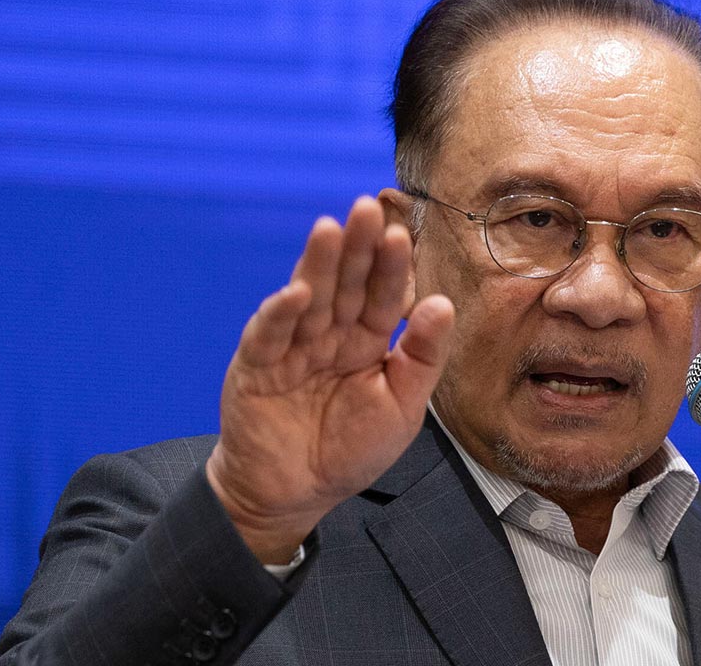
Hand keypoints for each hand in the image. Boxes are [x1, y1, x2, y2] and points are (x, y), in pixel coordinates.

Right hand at [207, 196, 454, 562]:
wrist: (294, 493)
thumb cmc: (350, 450)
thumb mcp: (402, 406)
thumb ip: (422, 357)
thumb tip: (443, 303)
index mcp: (366, 341)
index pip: (383, 296)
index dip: (391, 267)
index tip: (402, 234)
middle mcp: (329, 335)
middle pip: (345, 284)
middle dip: (356, 247)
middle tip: (366, 208)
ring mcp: (291, 346)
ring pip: (308, 297)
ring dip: (318, 264)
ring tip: (330, 228)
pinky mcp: (256, 366)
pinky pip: (269, 335)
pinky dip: (281, 315)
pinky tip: (297, 294)